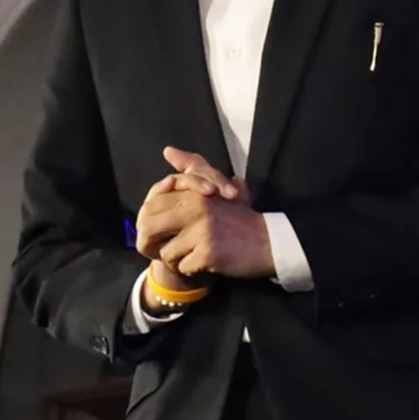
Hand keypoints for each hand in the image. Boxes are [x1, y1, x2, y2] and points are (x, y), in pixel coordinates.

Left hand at [135, 147, 273, 280]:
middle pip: (150, 228)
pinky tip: (204, 264)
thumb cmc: (239, 216)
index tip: (162, 232)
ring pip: (166, 253)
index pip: (151, 206)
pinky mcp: (208, 252)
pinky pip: (182, 267)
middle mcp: (195, 207)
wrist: (268, 241)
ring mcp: (202, 231)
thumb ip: (192, 167)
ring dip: (176, 259)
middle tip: (166, 249)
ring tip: (193, 256)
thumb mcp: (217, 186)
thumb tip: (167, 150)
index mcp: (193, 192)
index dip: (150, 223)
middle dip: (154, 243)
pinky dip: (191, 269)